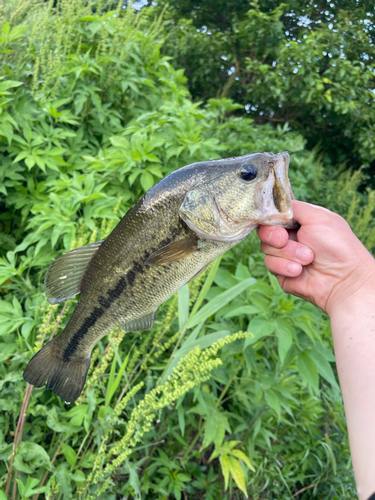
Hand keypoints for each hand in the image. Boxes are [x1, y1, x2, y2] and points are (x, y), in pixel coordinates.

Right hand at [257, 200, 374, 314]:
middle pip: (265, 230)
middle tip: (285, 239)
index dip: (272, 217)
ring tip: (308, 259)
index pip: (275, 215)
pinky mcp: (281, 272)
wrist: (342, 279)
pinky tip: (299, 270)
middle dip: (274, 235)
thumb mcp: (318, 216)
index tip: (278, 221)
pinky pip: (270, 264)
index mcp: (300, 222)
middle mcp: (291, 237)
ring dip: (287, 253)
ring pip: (266, 248)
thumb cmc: (336, 245)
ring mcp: (285, 255)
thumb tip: (276, 206)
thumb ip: (294, 207)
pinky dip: (284, 266)